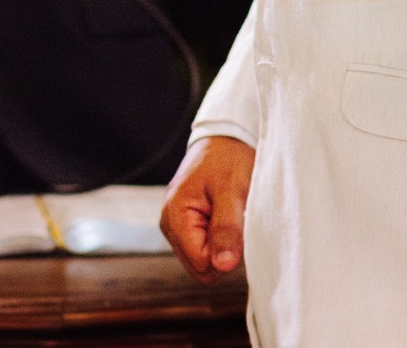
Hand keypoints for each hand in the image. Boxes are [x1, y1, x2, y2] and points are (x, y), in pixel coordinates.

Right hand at [160, 136, 254, 283]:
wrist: (224, 138)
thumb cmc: (228, 160)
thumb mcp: (232, 192)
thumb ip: (226, 230)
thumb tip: (223, 266)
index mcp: (174, 217)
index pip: (202, 264)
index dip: (226, 253)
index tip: (237, 226)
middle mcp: (169, 225)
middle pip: (200, 268)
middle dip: (223, 252)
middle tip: (235, 220)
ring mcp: (176, 227)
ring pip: (203, 262)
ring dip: (223, 246)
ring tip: (231, 216)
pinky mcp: (186, 226)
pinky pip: (205, 250)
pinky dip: (220, 240)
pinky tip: (225, 217)